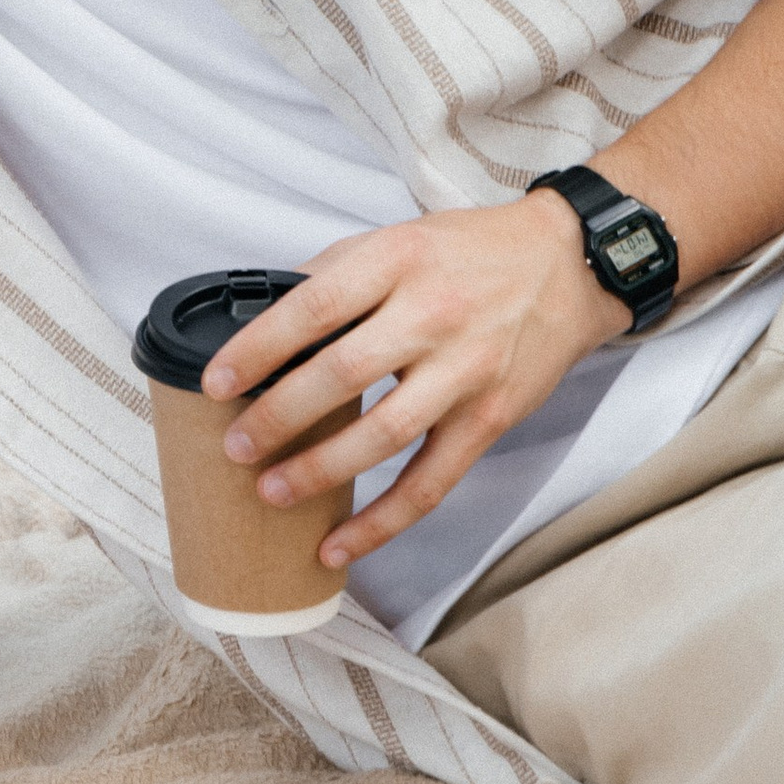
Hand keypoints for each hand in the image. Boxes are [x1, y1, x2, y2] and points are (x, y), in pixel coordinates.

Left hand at [201, 196, 630, 568]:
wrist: (567, 264)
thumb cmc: (468, 252)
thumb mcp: (395, 239)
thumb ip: (331, 275)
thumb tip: (260, 321)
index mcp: (396, 261)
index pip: (313, 306)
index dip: (259, 348)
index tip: (216, 382)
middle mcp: (433, 315)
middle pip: (342, 374)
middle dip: (279, 416)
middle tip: (235, 445)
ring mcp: (466, 371)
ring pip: (384, 435)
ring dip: (320, 470)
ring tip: (270, 490)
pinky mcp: (491, 418)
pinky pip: (430, 482)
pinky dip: (383, 521)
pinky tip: (338, 544)